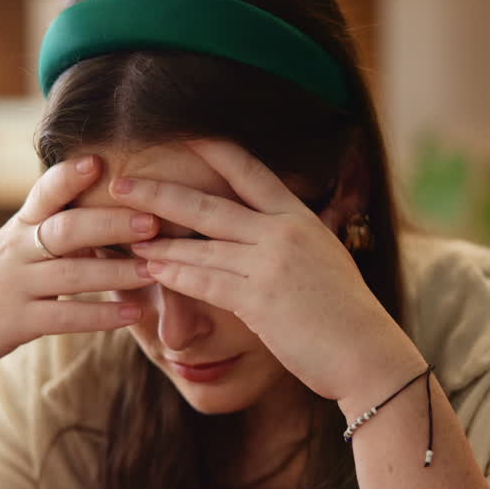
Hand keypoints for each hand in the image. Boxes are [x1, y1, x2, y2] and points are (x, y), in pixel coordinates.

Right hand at [0, 156, 159, 384]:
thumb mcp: (16, 249)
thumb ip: (55, 230)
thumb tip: (109, 208)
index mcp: (20, 228)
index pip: (43, 194)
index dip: (68, 177)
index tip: (100, 161)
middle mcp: (16, 251)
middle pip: (65, 229)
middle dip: (110, 223)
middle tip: (153, 220)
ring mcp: (16, 286)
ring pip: (70, 274)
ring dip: (116, 272)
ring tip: (155, 269)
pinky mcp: (17, 322)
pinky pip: (64, 317)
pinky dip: (100, 316)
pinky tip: (132, 314)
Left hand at [108, 138, 423, 401]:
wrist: (367, 353)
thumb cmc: (347, 315)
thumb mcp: (327, 260)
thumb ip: (297, 240)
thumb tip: (275, 230)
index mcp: (301, 218)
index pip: (250, 172)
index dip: (215, 151)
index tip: (183, 135)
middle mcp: (283, 233)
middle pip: (209, 204)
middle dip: (160, 192)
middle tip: (122, 183)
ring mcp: (270, 264)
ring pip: (200, 244)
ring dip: (156, 238)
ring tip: (122, 230)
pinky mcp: (259, 300)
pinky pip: (204, 281)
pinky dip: (173, 274)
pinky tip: (148, 267)